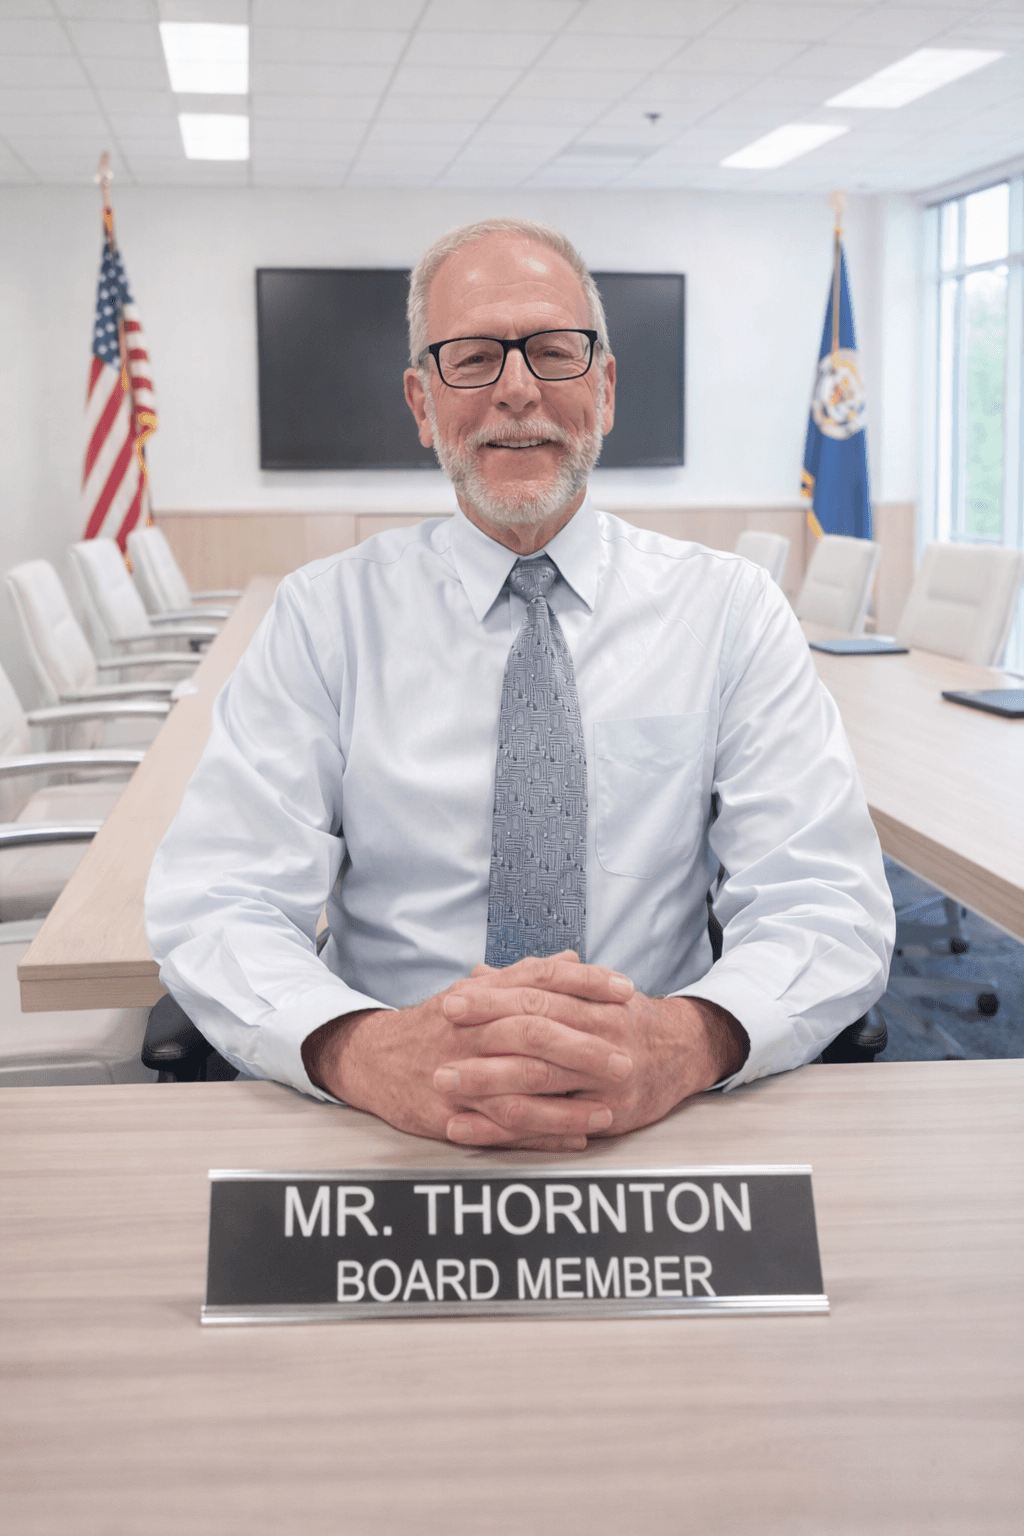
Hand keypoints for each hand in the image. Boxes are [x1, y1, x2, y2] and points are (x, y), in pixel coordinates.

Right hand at [301, 952, 638, 1152]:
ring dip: (569, 1101)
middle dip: (583, 1046)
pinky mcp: (450, 1113)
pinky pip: (503, 1128)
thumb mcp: (478, 992)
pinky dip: (543, 1134)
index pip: (540, 980)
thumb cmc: (438, 1024)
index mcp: (482, 995)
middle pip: (534, 1032)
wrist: (374, 1059)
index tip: (626, 990)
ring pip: (520, 1086)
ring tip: (610, 1108)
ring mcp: (460, 1072)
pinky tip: (577, 1138)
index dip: (586, 982)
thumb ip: (526, 975)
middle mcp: (471, 1030)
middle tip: (625, 1058)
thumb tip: (573, 958)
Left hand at [438, 954, 747, 1144]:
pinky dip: (500, 1129)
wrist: (683, 1053)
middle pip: (535, 1032)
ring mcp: (607, 1078)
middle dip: (483, 1034)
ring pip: (538, 1079)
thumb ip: (533, 984)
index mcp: (594, 1001)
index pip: (538, 992)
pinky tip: (463, 1128)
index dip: (494, 996)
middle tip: (440, 1037)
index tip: (453, 999)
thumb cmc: (624, 1020)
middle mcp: (604, 1035)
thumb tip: (477, 972)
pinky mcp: (609, 1114)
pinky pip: (546, 1124)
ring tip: (442, 1081)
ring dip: (485, 1081)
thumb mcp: (586, 994)